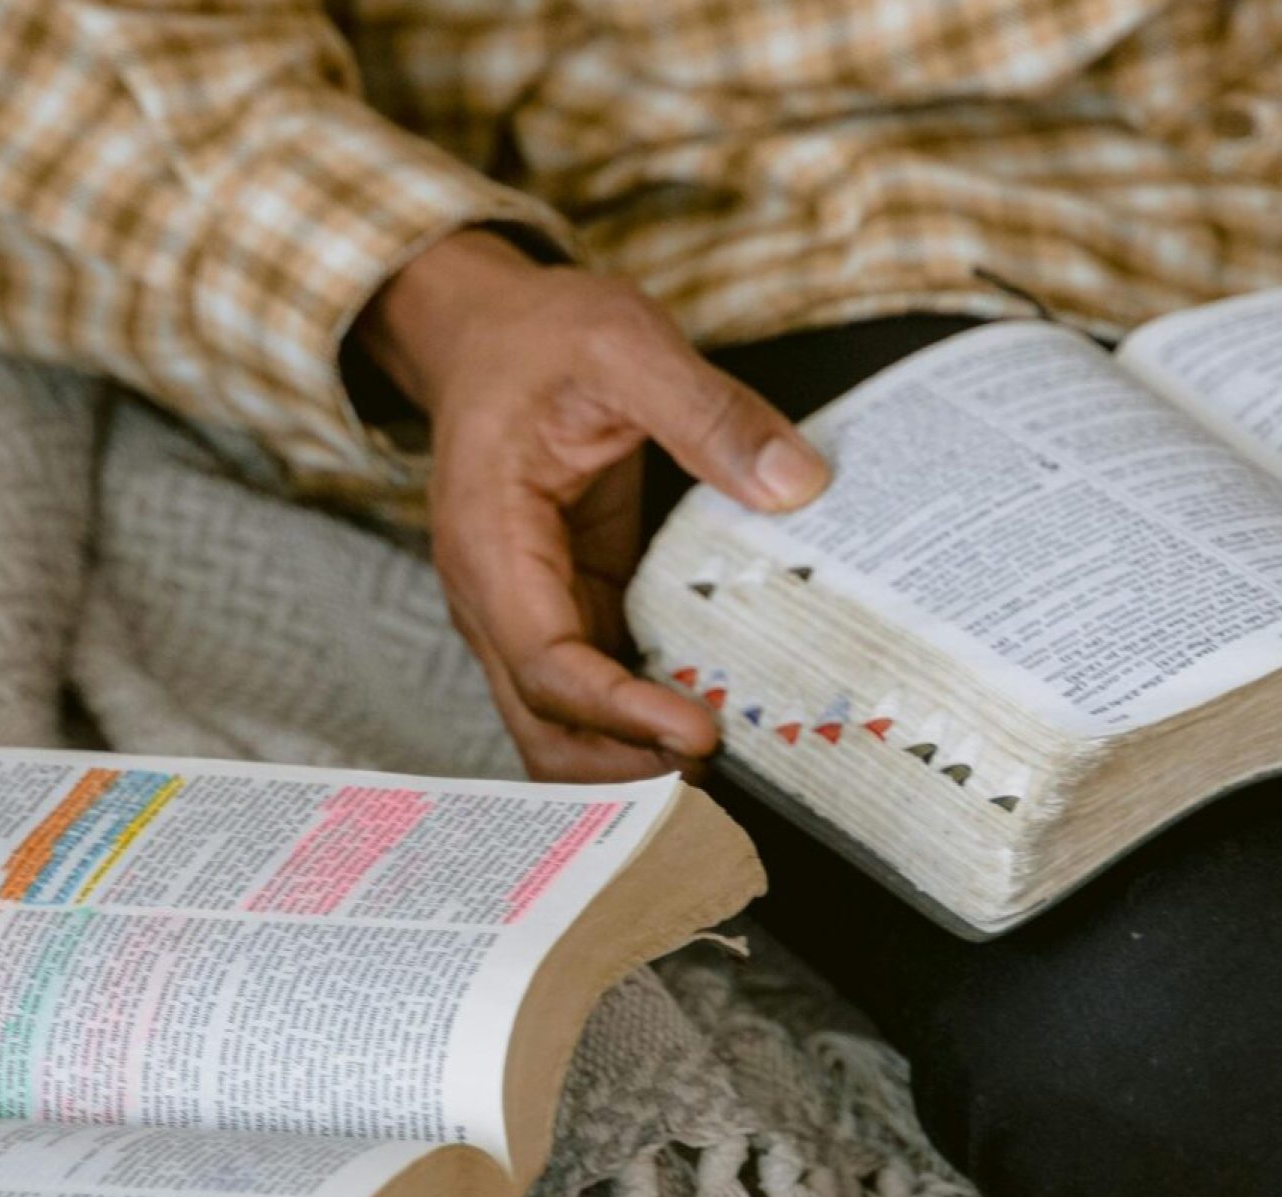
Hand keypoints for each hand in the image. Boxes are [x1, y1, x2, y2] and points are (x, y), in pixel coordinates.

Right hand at [356, 231, 830, 778]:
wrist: (487, 332)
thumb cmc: (540, 337)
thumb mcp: (625, 342)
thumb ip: (707, 411)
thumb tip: (793, 483)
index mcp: (490, 541)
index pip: (545, 662)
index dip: (618, 711)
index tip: (699, 733)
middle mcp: (493, 596)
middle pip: (543, 723)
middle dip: (622, 769)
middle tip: (721, 780)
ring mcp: (527, 612)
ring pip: (562, 725)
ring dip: (631, 761)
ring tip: (723, 773)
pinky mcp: (567, 609)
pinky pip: (596, 690)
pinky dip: (642, 723)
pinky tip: (710, 726)